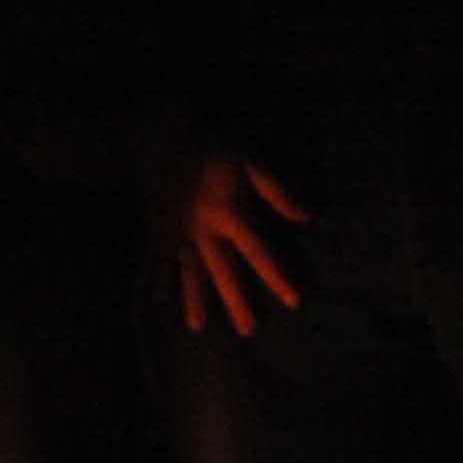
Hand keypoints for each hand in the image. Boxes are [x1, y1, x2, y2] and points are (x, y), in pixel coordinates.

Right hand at [167, 144, 309, 336]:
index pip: (259, 252)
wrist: (157, 131)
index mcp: (229, 213)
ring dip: (194, 299)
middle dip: (236, 302)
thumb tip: (306, 217)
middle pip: (223, 272)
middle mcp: (202, 230)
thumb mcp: (251, 155)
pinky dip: (156, 278)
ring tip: (196, 326)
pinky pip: (156, 258)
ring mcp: (176, 231)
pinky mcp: (156, 226)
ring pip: (188, 271)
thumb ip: (277, 189)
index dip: (277, 277)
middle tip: (247, 331)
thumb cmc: (211, 139)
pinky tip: (157, 299)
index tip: (293, 302)